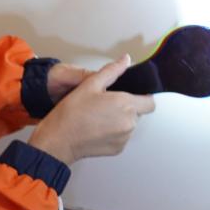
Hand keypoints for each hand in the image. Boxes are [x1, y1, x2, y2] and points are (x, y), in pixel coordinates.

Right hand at [28, 56, 155, 163]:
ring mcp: (124, 138)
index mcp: (125, 104)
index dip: (143, 97)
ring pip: (130, 125)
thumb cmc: (72, 114)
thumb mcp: (90, 84)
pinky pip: (122, 137)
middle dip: (128, 107)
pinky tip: (98, 128)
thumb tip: (125, 60)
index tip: (132, 95)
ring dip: (121, 120)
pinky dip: (114, 132)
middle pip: (139, 113)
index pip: (150, 102)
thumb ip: (112, 71)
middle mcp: (129, 123)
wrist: (59, 140)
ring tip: (99, 117)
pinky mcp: (118, 149)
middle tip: (106, 104)